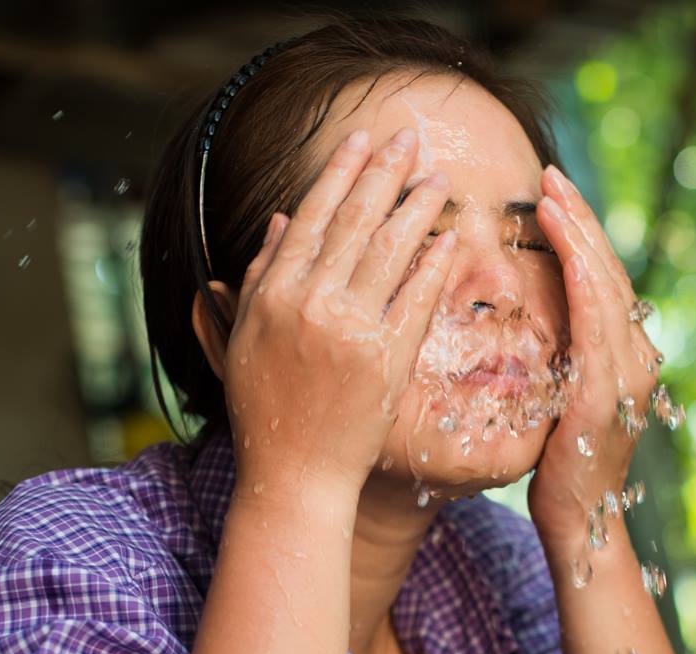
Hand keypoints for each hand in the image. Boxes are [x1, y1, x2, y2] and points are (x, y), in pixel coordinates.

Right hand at [221, 127, 460, 505]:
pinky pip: (416, 300)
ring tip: (437, 178)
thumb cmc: (266, 410)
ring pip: (389, 251)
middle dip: (384, 172)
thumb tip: (281, 219)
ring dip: (417, 207)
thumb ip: (259, 276)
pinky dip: (434, 265)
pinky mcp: (387, 360)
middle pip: (354, 222)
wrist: (295, 474)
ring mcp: (350, 331)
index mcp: (273, 294)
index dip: (340, 173)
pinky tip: (451, 238)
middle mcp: (310, 304)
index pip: (311, 217)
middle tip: (410, 137)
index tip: (362, 139)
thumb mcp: (244, 338)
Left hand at [525, 165, 669, 548]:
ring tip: (552, 195)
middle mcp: (636, 358)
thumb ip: (557, 360)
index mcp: (625, 357)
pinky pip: (597, 322)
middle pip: (609, 272)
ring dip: (579, 236)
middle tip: (550, 175)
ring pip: (607, 286)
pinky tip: (566, 245)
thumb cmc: (558, 469)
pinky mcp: (606, 393)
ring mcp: (627, 375)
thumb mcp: (557, 401)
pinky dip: (583, 278)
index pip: (604, 281)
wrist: (578, 524)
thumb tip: (531, 324)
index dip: (580, 235)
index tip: (553, 195)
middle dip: (579, 220)